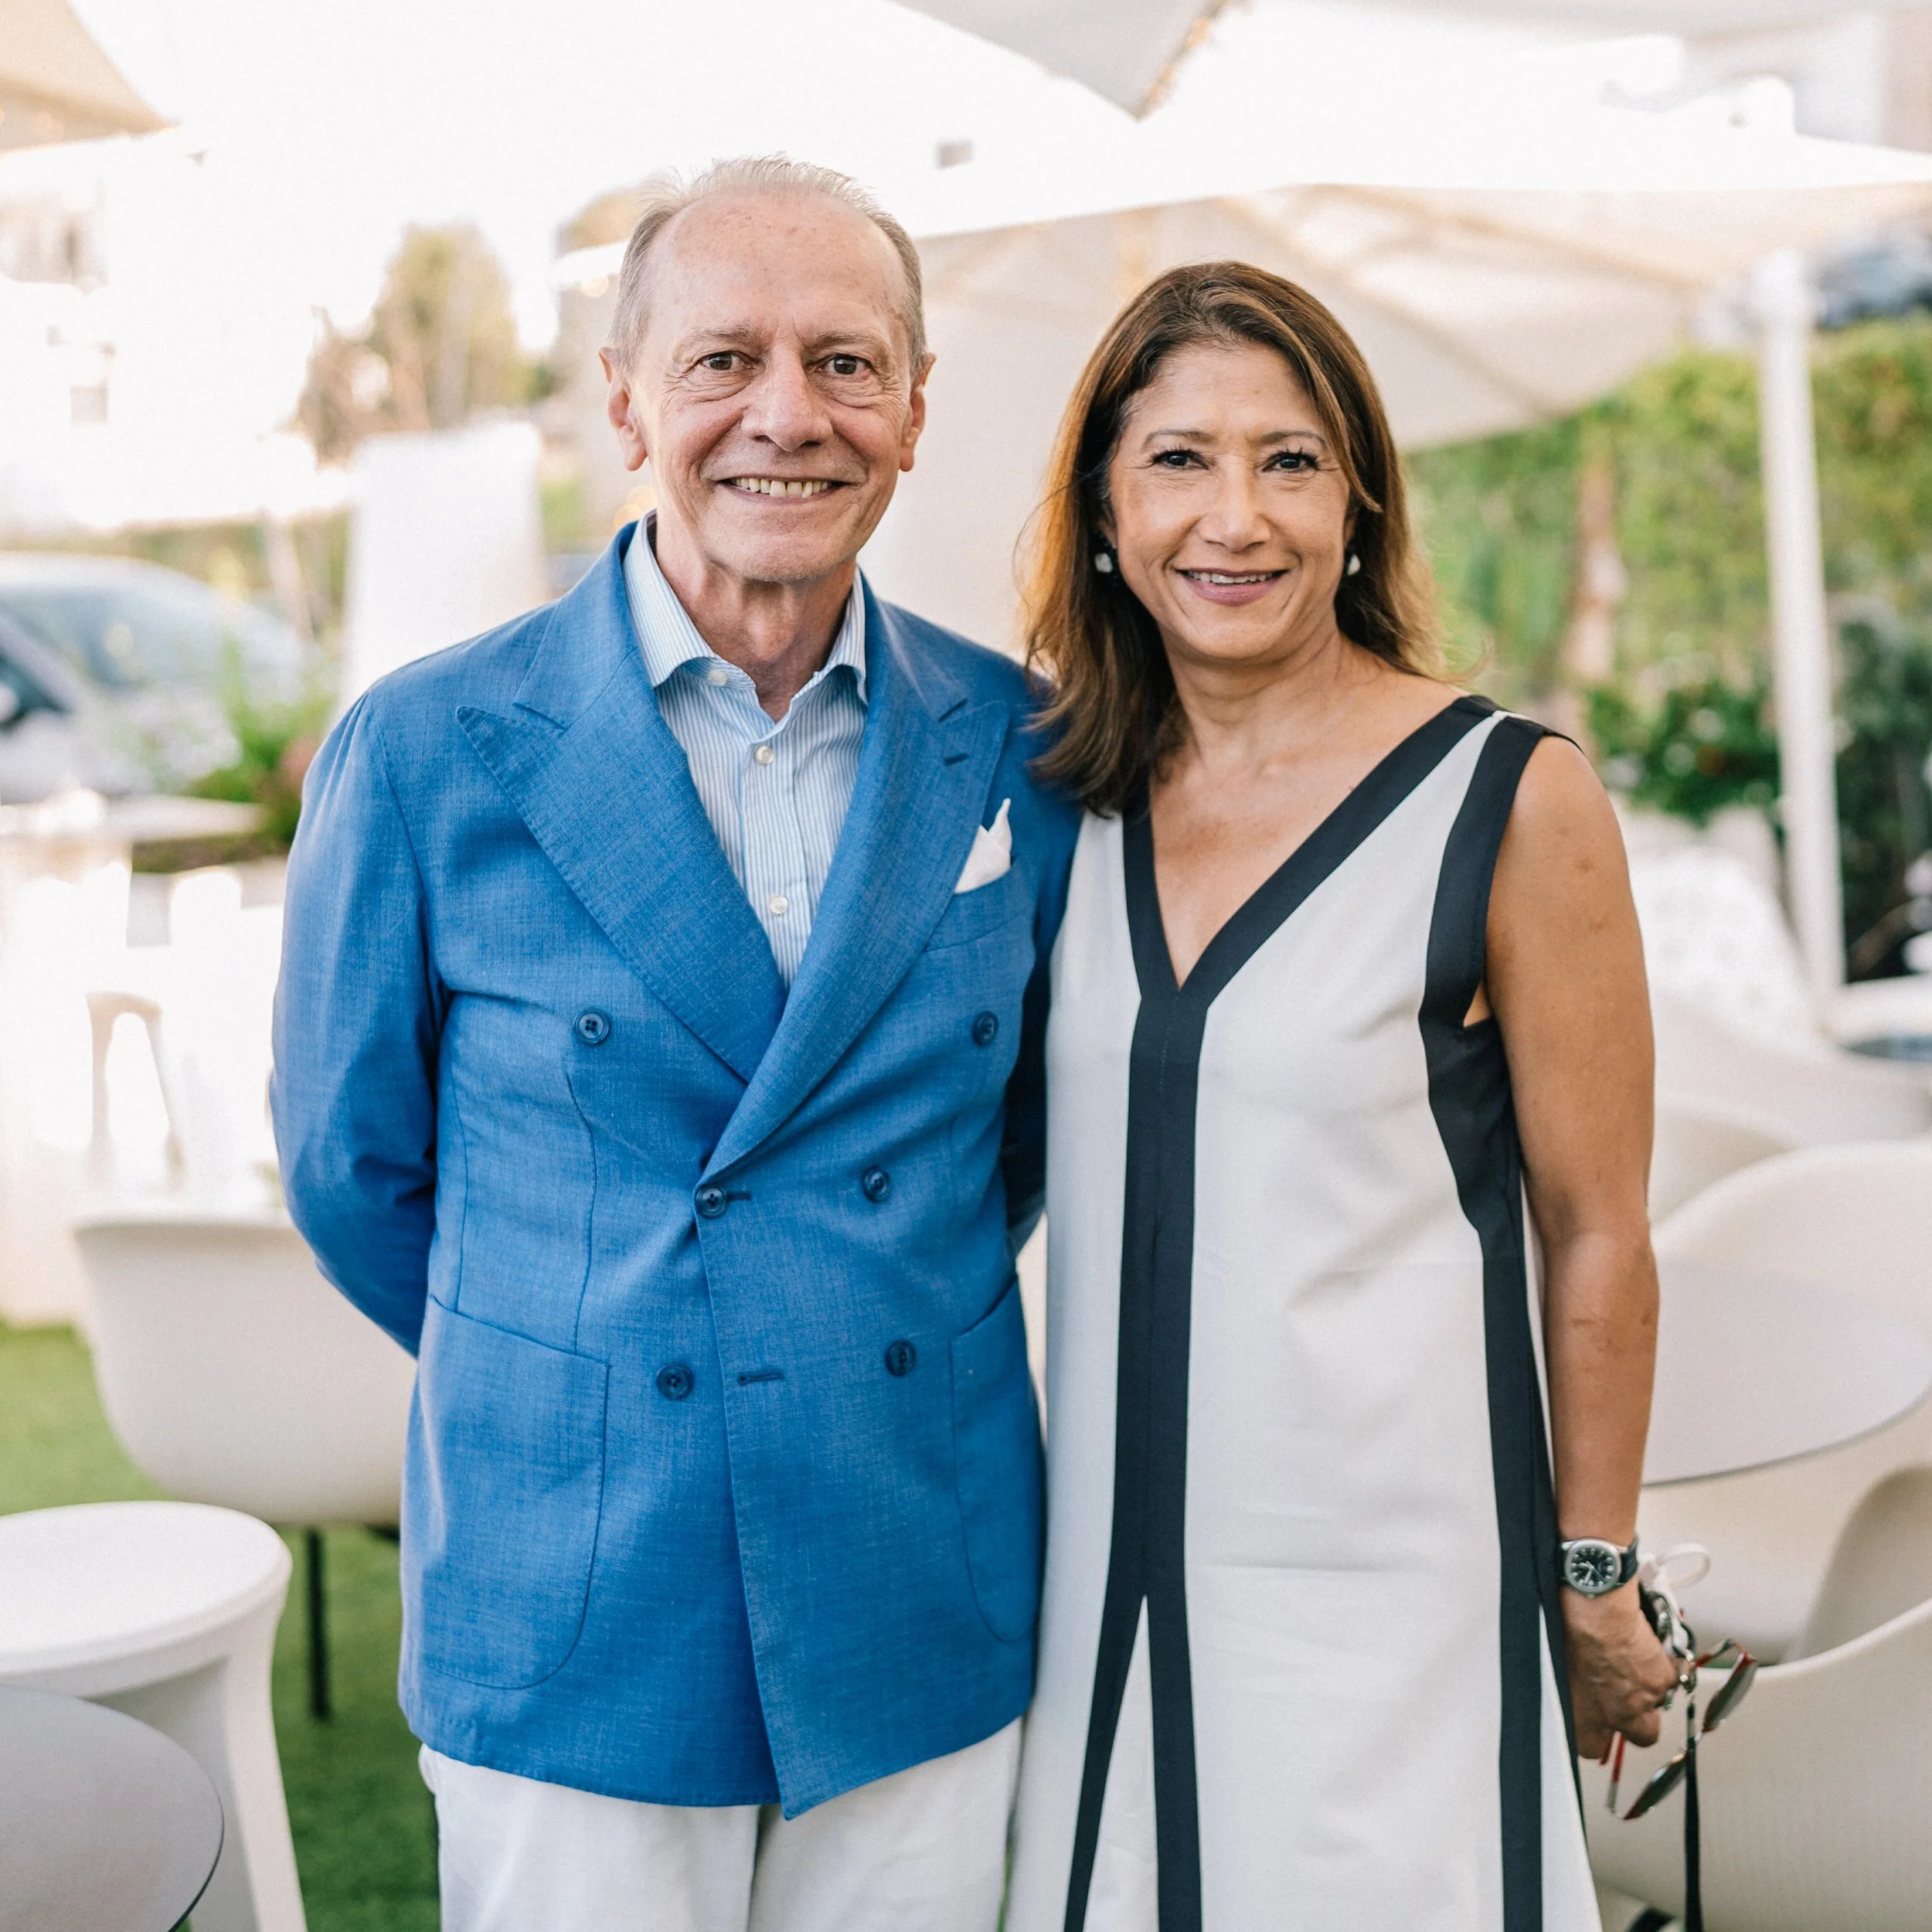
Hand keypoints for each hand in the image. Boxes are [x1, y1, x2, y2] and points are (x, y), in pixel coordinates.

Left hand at [1562, 1582, 1680, 1759]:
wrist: (1592, 1611)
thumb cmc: (1565, 1631)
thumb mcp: (1554, 1666)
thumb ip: (1568, 1687)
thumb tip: (1569, 1685)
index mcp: (1582, 1716)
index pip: (1591, 1747)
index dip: (1598, 1734)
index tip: (1598, 1721)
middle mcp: (1615, 1715)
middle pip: (1642, 1736)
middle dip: (1640, 1721)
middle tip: (1630, 1697)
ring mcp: (1642, 1700)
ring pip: (1657, 1704)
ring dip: (1651, 1688)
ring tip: (1636, 1662)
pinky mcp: (1660, 1679)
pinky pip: (1669, 1677)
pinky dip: (1664, 1664)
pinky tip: (1650, 1646)